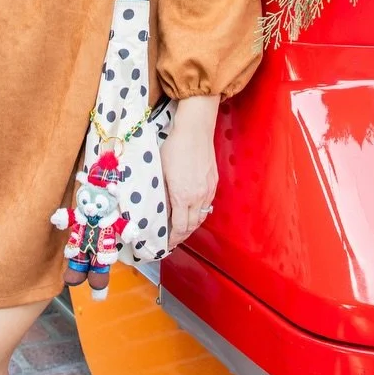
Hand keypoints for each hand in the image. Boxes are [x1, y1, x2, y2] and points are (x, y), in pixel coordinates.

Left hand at [163, 96, 219, 247]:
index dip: (173, 239)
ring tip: (182, 227)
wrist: (195, 130)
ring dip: (192, 225)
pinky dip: (199, 212)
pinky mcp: (213, 182)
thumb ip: (162, 193)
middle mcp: (198, 197)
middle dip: (182, 235)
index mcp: (182, 196)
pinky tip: (193, 209)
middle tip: (173, 239)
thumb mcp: (160, 172)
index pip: (179, 227)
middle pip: (192, 225)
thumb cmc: (174, 147)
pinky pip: (207, 204)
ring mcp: (208, 190)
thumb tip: (160, 208)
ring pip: (201, 216)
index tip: (167, 244)